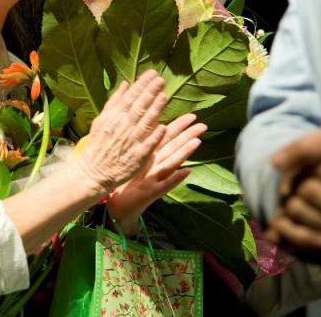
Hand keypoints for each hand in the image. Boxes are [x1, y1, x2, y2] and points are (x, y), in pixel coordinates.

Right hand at [77, 69, 168, 194]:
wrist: (94, 171)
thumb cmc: (99, 144)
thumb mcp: (102, 120)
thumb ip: (115, 102)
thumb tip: (126, 84)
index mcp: (114, 117)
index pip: (130, 97)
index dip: (142, 85)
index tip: (153, 74)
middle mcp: (122, 127)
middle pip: (139, 107)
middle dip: (150, 93)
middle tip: (161, 80)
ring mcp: (130, 142)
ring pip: (145, 123)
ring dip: (154, 110)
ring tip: (164, 96)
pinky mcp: (137, 157)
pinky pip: (147, 145)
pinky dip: (154, 136)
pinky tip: (163, 126)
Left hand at [107, 112, 204, 233]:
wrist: (118, 206)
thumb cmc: (124, 180)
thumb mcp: (132, 159)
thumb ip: (141, 144)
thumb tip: (146, 123)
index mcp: (150, 156)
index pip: (166, 137)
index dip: (179, 126)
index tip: (192, 115)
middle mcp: (156, 166)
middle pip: (173, 147)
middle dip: (188, 136)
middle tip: (203, 125)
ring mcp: (155, 179)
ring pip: (172, 163)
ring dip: (185, 153)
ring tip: (197, 142)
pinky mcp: (151, 193)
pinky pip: (165, 185)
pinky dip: (176, 179)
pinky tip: (187, 172)